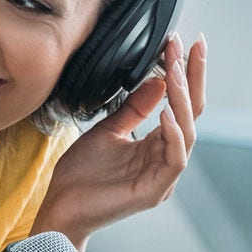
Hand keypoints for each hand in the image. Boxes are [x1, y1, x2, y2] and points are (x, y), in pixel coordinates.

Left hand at [35, 34, 207, 246]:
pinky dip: (174, 134)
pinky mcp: (154, 191)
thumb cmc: (81, 175)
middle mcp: (166, 160)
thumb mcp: (107, 129)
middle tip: (189, 46)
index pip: (180, 105)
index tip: (182, 43)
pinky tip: (167, 113)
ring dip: (183, 100)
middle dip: (192, 77)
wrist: (59, 207)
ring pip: (188, 133)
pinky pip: (175, 159)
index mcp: (157, 145)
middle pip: (192, 114)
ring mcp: (163, 177)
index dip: (185, 74)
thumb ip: (132, 108)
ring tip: (176, 72)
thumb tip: (157, 79)